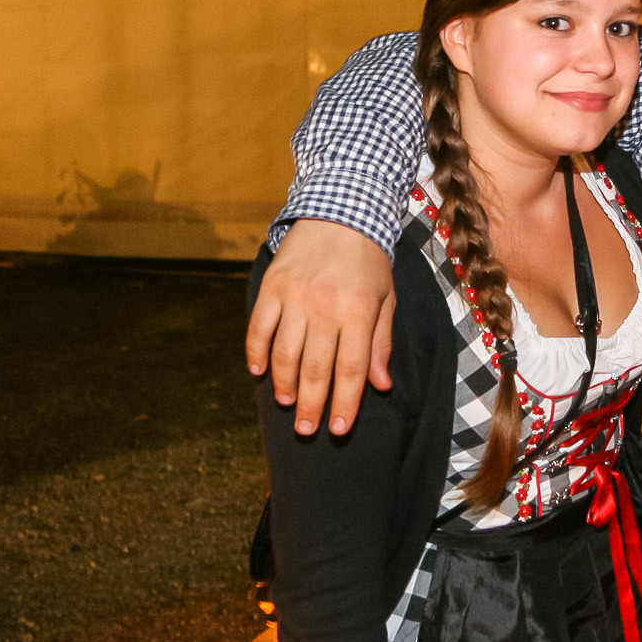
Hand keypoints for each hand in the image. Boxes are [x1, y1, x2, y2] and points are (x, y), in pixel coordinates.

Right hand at [245, 220, 394, 435]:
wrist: (340, 211)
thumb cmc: (368, 260)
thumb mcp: (385, 298)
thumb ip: (380, 342)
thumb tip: (381, 385)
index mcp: (358, 312)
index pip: (351, 370)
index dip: (345, 404)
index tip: (339, 429)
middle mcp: (325, 307)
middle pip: (315, 369)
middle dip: (310, 405)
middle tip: (306, 430)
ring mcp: (295, 296)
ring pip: (284, 354)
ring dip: (284, 384)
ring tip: (287, 404)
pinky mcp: (272, 286)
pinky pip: (259, 328)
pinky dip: (256, 352)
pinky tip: (259, 372)